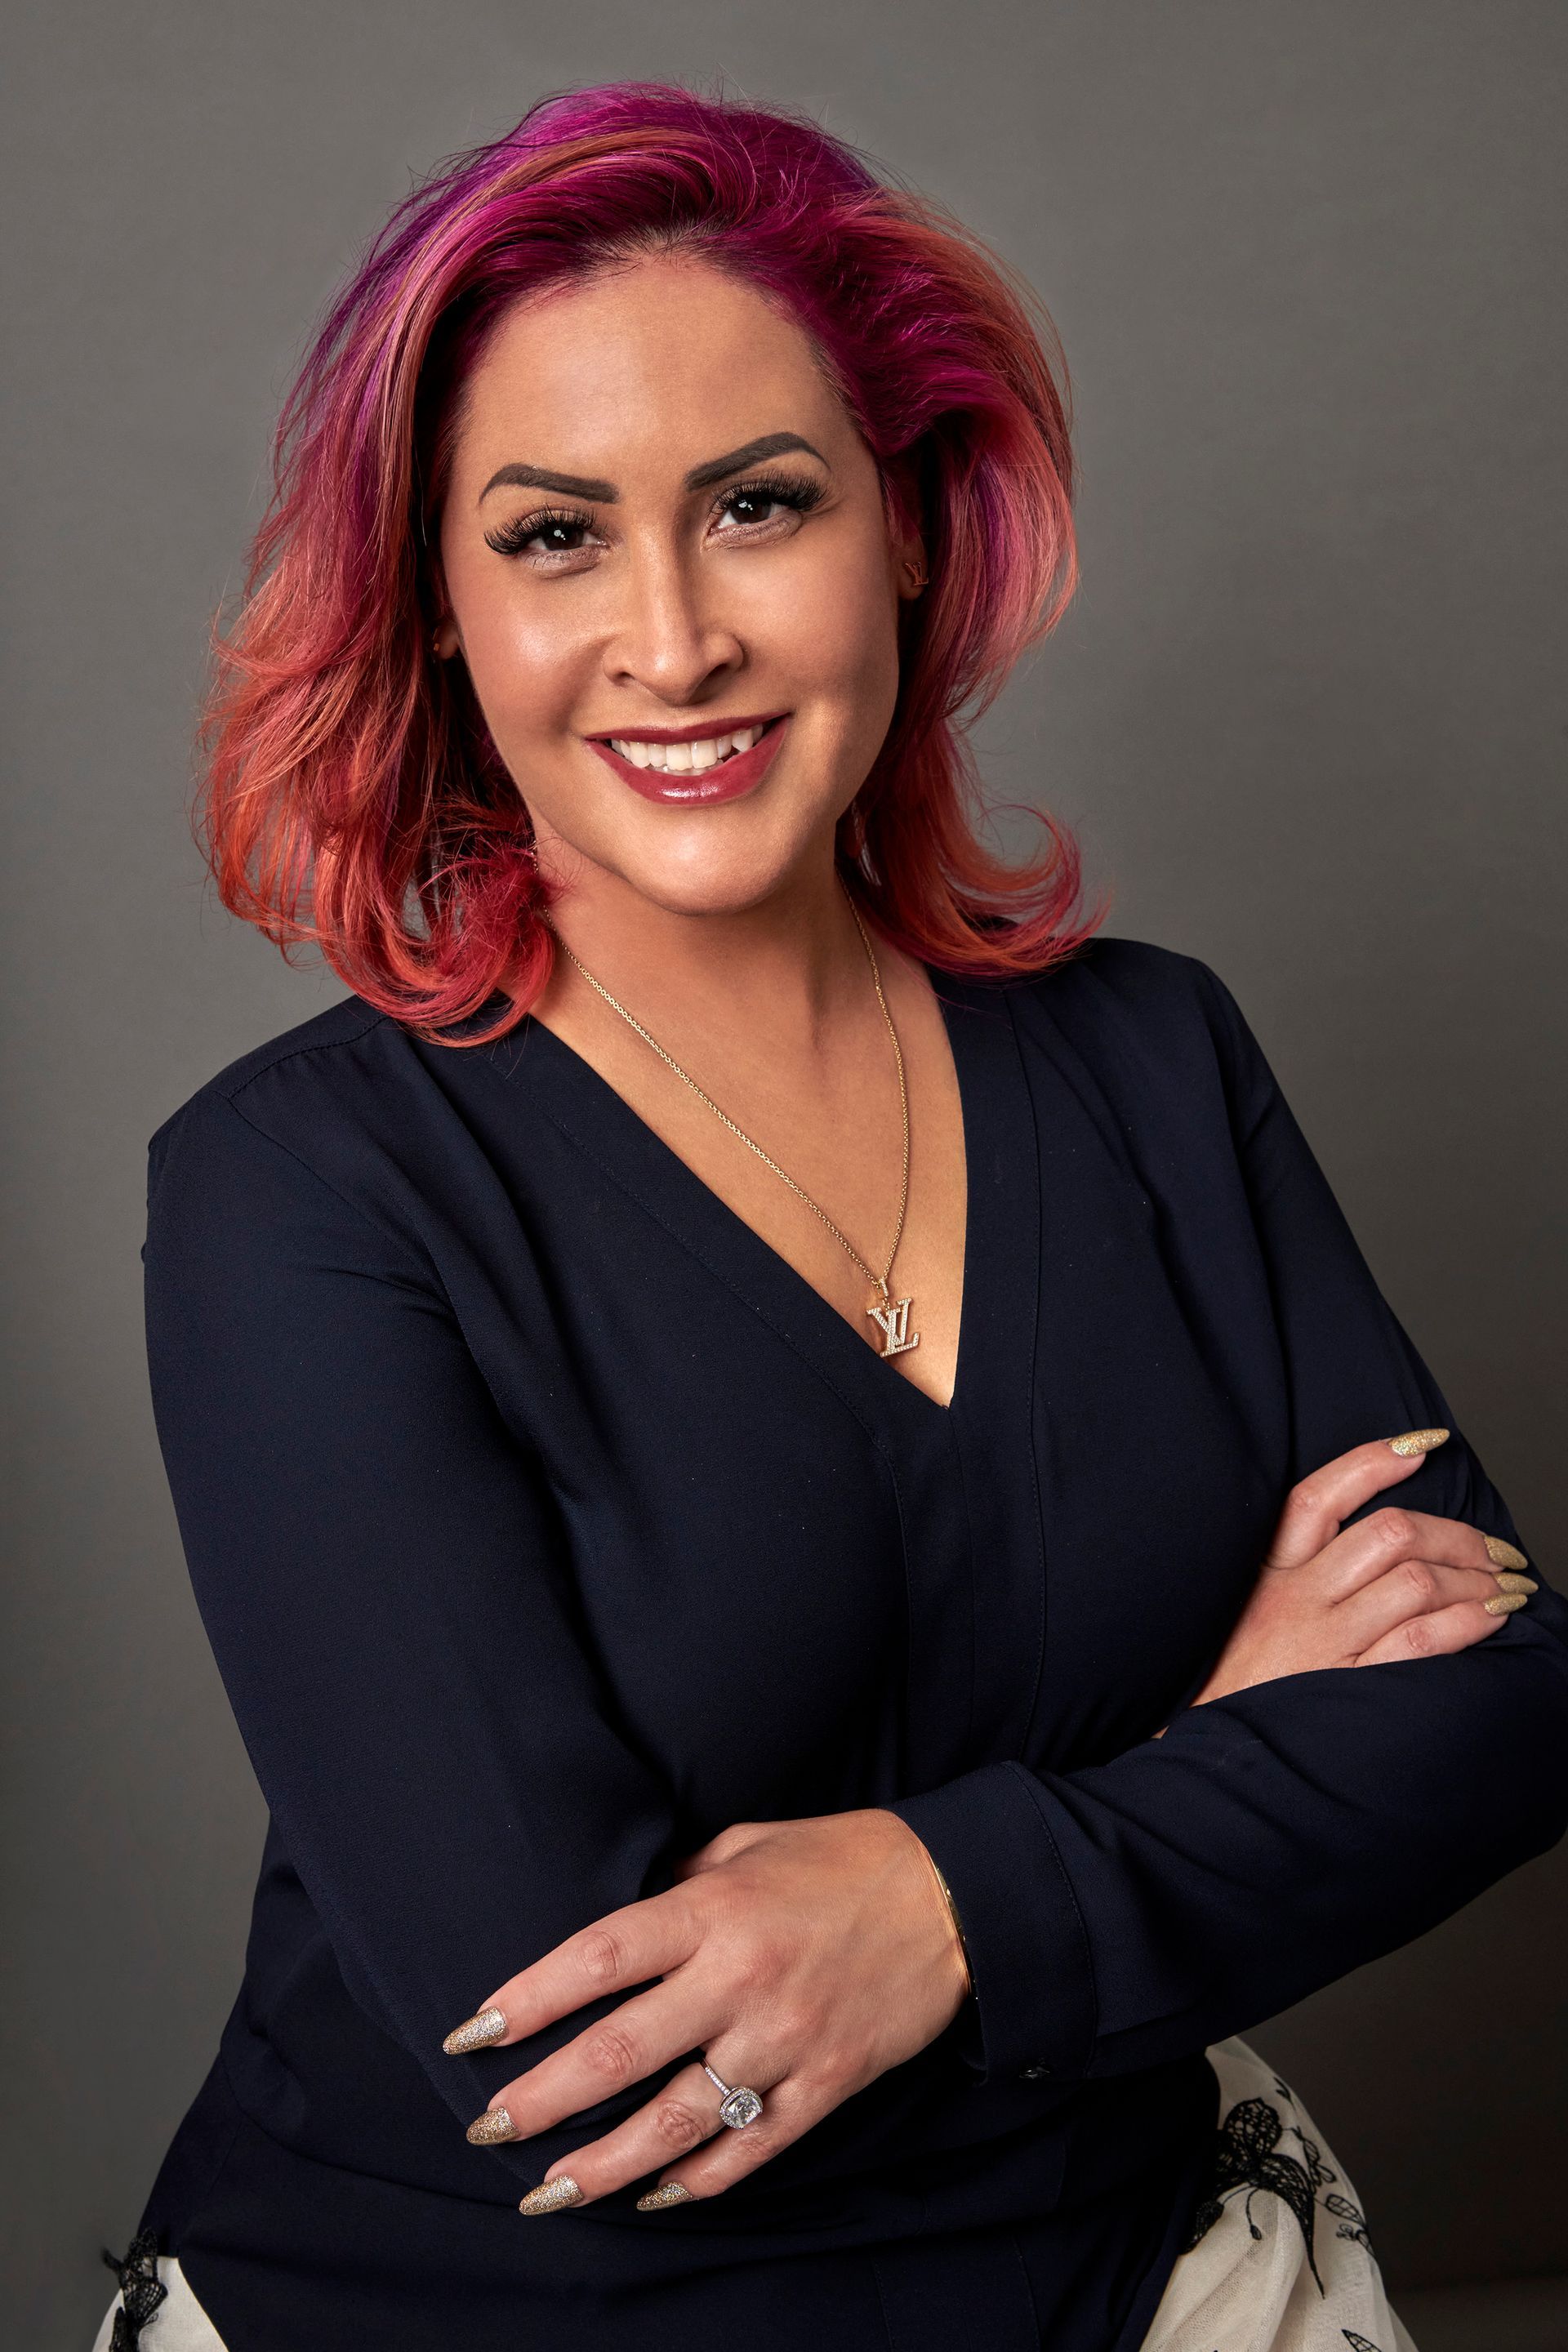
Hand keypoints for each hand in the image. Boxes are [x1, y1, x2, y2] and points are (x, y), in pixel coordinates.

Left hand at [443, 1807, 971, 2211]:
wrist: (954, 1897)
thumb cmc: (841, 1859)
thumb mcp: (749, 1844)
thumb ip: (679, 1883)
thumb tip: (614, 1920)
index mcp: (714, 1909)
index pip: (598, 1960)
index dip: (529, 2000)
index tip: (472, 2035)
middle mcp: (741, 1978)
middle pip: (619, 2053)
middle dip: (541, 2099)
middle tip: (486, 2128)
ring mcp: (784, 2040)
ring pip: (677, 2121)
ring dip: (604, 2164)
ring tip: (548, 2191)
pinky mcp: (826, 2084)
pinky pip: (750, 2148)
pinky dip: (698, 2180)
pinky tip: (653, 2195)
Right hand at [1191, 1428, 1534, 1706]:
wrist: (1212, 1755)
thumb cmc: (1234, 1677)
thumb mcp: (1247, 1607)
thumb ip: (1296, 1570)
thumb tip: (1377, 1536)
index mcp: (1267, 1570)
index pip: (1318, 1496)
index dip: (1375, 1459)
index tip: (1424, 1443)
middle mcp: (1296, 1599)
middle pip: (1389, 1533)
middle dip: (1458, 1534)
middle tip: (1495, 1548)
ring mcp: (1324, 1643)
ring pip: (1415, 1583)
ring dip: (1477, 1578)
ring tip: (1506, 1585)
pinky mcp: (1349, 1687)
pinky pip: (1421, 1642)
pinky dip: (1468, 1622)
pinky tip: (1492, 1618)